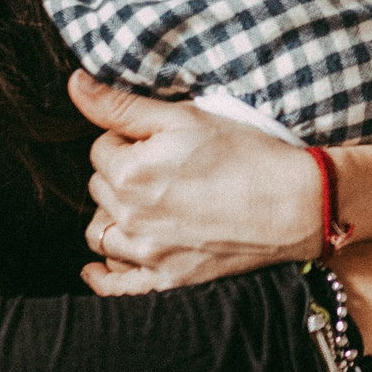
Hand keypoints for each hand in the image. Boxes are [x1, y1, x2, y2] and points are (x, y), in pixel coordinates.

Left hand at [70, 75, 315, 292]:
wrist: (296, 203)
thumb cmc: (246, 154)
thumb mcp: (185, 117)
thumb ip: (122, 104)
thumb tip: (76, 85)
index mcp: (130, 172)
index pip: (101, 148)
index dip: (127, 139)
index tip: (157, 140)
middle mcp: (131, 217)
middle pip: (98, 189)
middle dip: (118, 173)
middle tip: (158, 165)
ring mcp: (149, 254)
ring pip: (100, 233)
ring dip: (110, 216)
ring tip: (139, 204)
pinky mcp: (169, 280)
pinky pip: (117, 286)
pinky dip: (102, 276)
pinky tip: (97, 266)